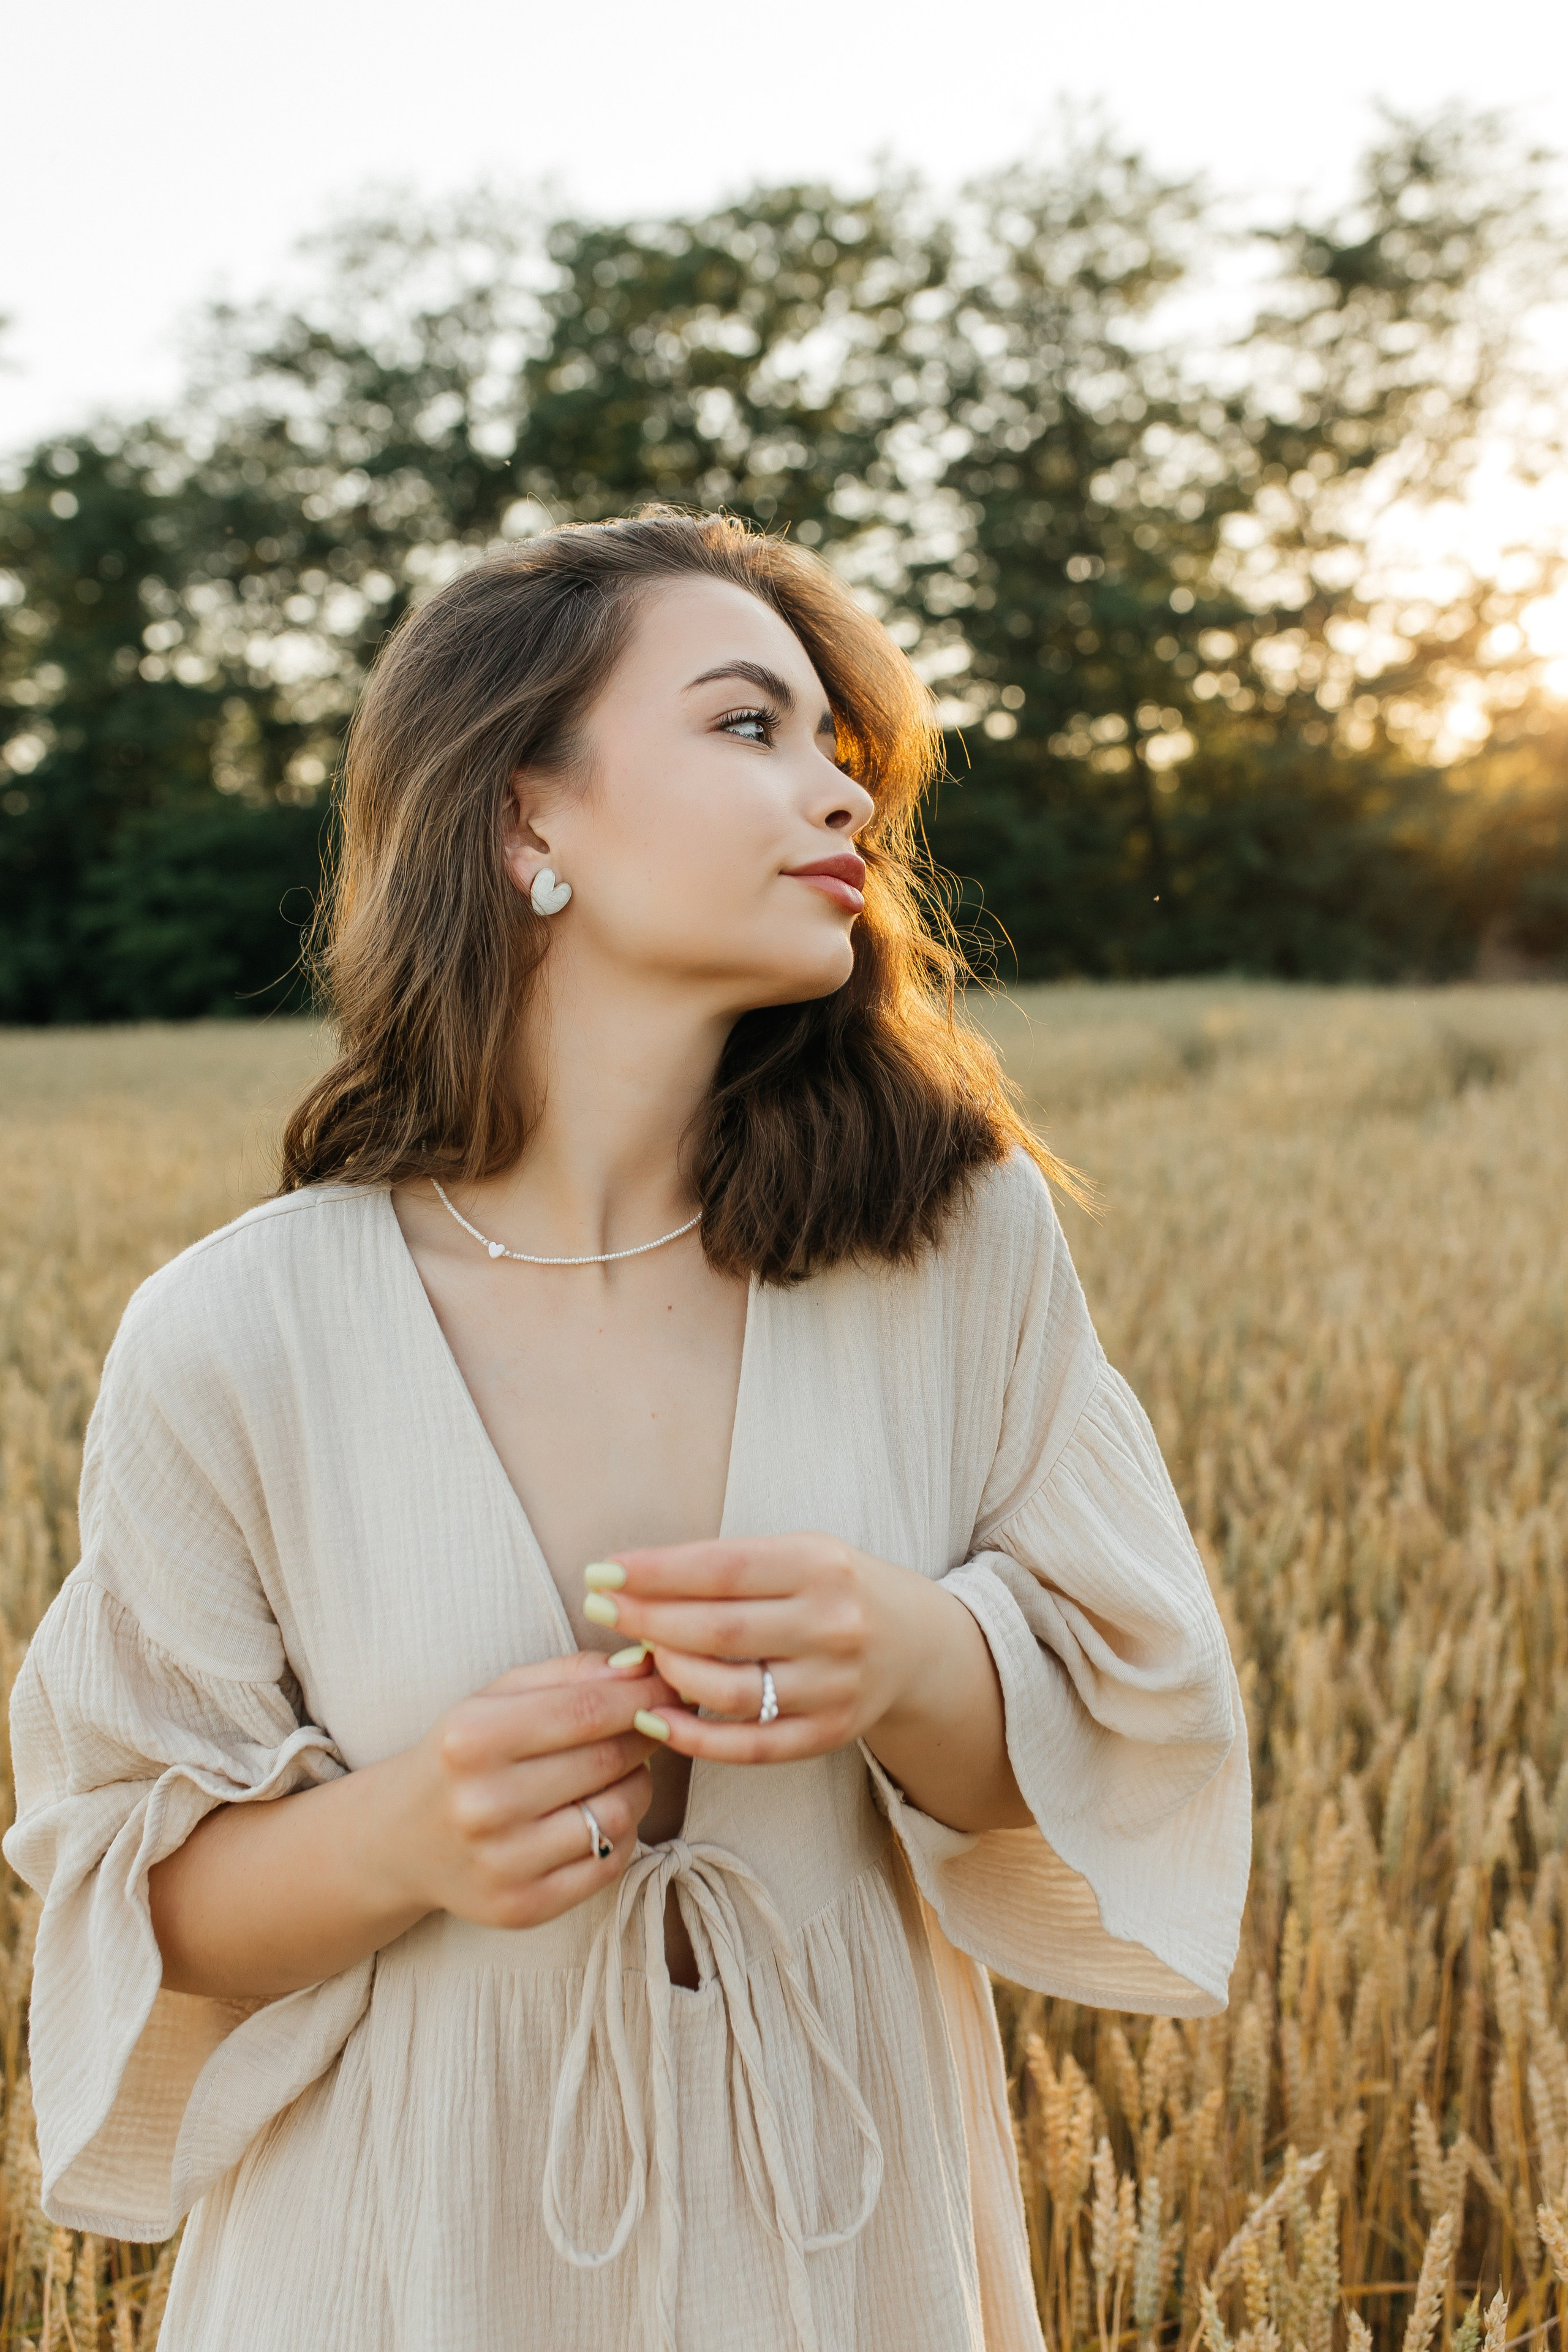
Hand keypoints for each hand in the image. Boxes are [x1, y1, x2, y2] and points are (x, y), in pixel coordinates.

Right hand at [388, 1648, 677, 1928]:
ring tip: (622, 1768)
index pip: (588, 1710)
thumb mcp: (496, 1696)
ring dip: (639, 1783)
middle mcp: (482, 1804)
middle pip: (608, 1759)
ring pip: (619, 1815)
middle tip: (655, 1721)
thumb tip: (645, 1666)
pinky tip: (603, 1812)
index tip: (672, 1682)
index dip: (644, 1694)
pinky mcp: (522, 1908)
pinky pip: (610, 1864)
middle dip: (647, 1733)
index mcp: (471, 1739)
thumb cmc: (464, 1754)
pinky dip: (624, 1833)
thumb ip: (570, 1674)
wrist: (401, 1838)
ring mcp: (502, 1863)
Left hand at [578, 1536, 955, 1765]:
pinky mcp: (830, 1734)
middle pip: (720, 1630)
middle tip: (597, 1610)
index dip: (655, 1572)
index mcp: (822, 1565)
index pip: (723, 1567)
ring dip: (667, 1676)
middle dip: (647, 1620)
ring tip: (631, 1658)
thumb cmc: (832, 1590)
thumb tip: (632, 1583)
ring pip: (731, 1691)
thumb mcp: (796, 1554)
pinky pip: (750, 1747)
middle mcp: (833, 1625)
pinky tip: (652, 1719)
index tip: (601, 1571)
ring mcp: (834, 1686)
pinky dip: (695, 1737)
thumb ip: (727, 1569)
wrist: (915, 1644)